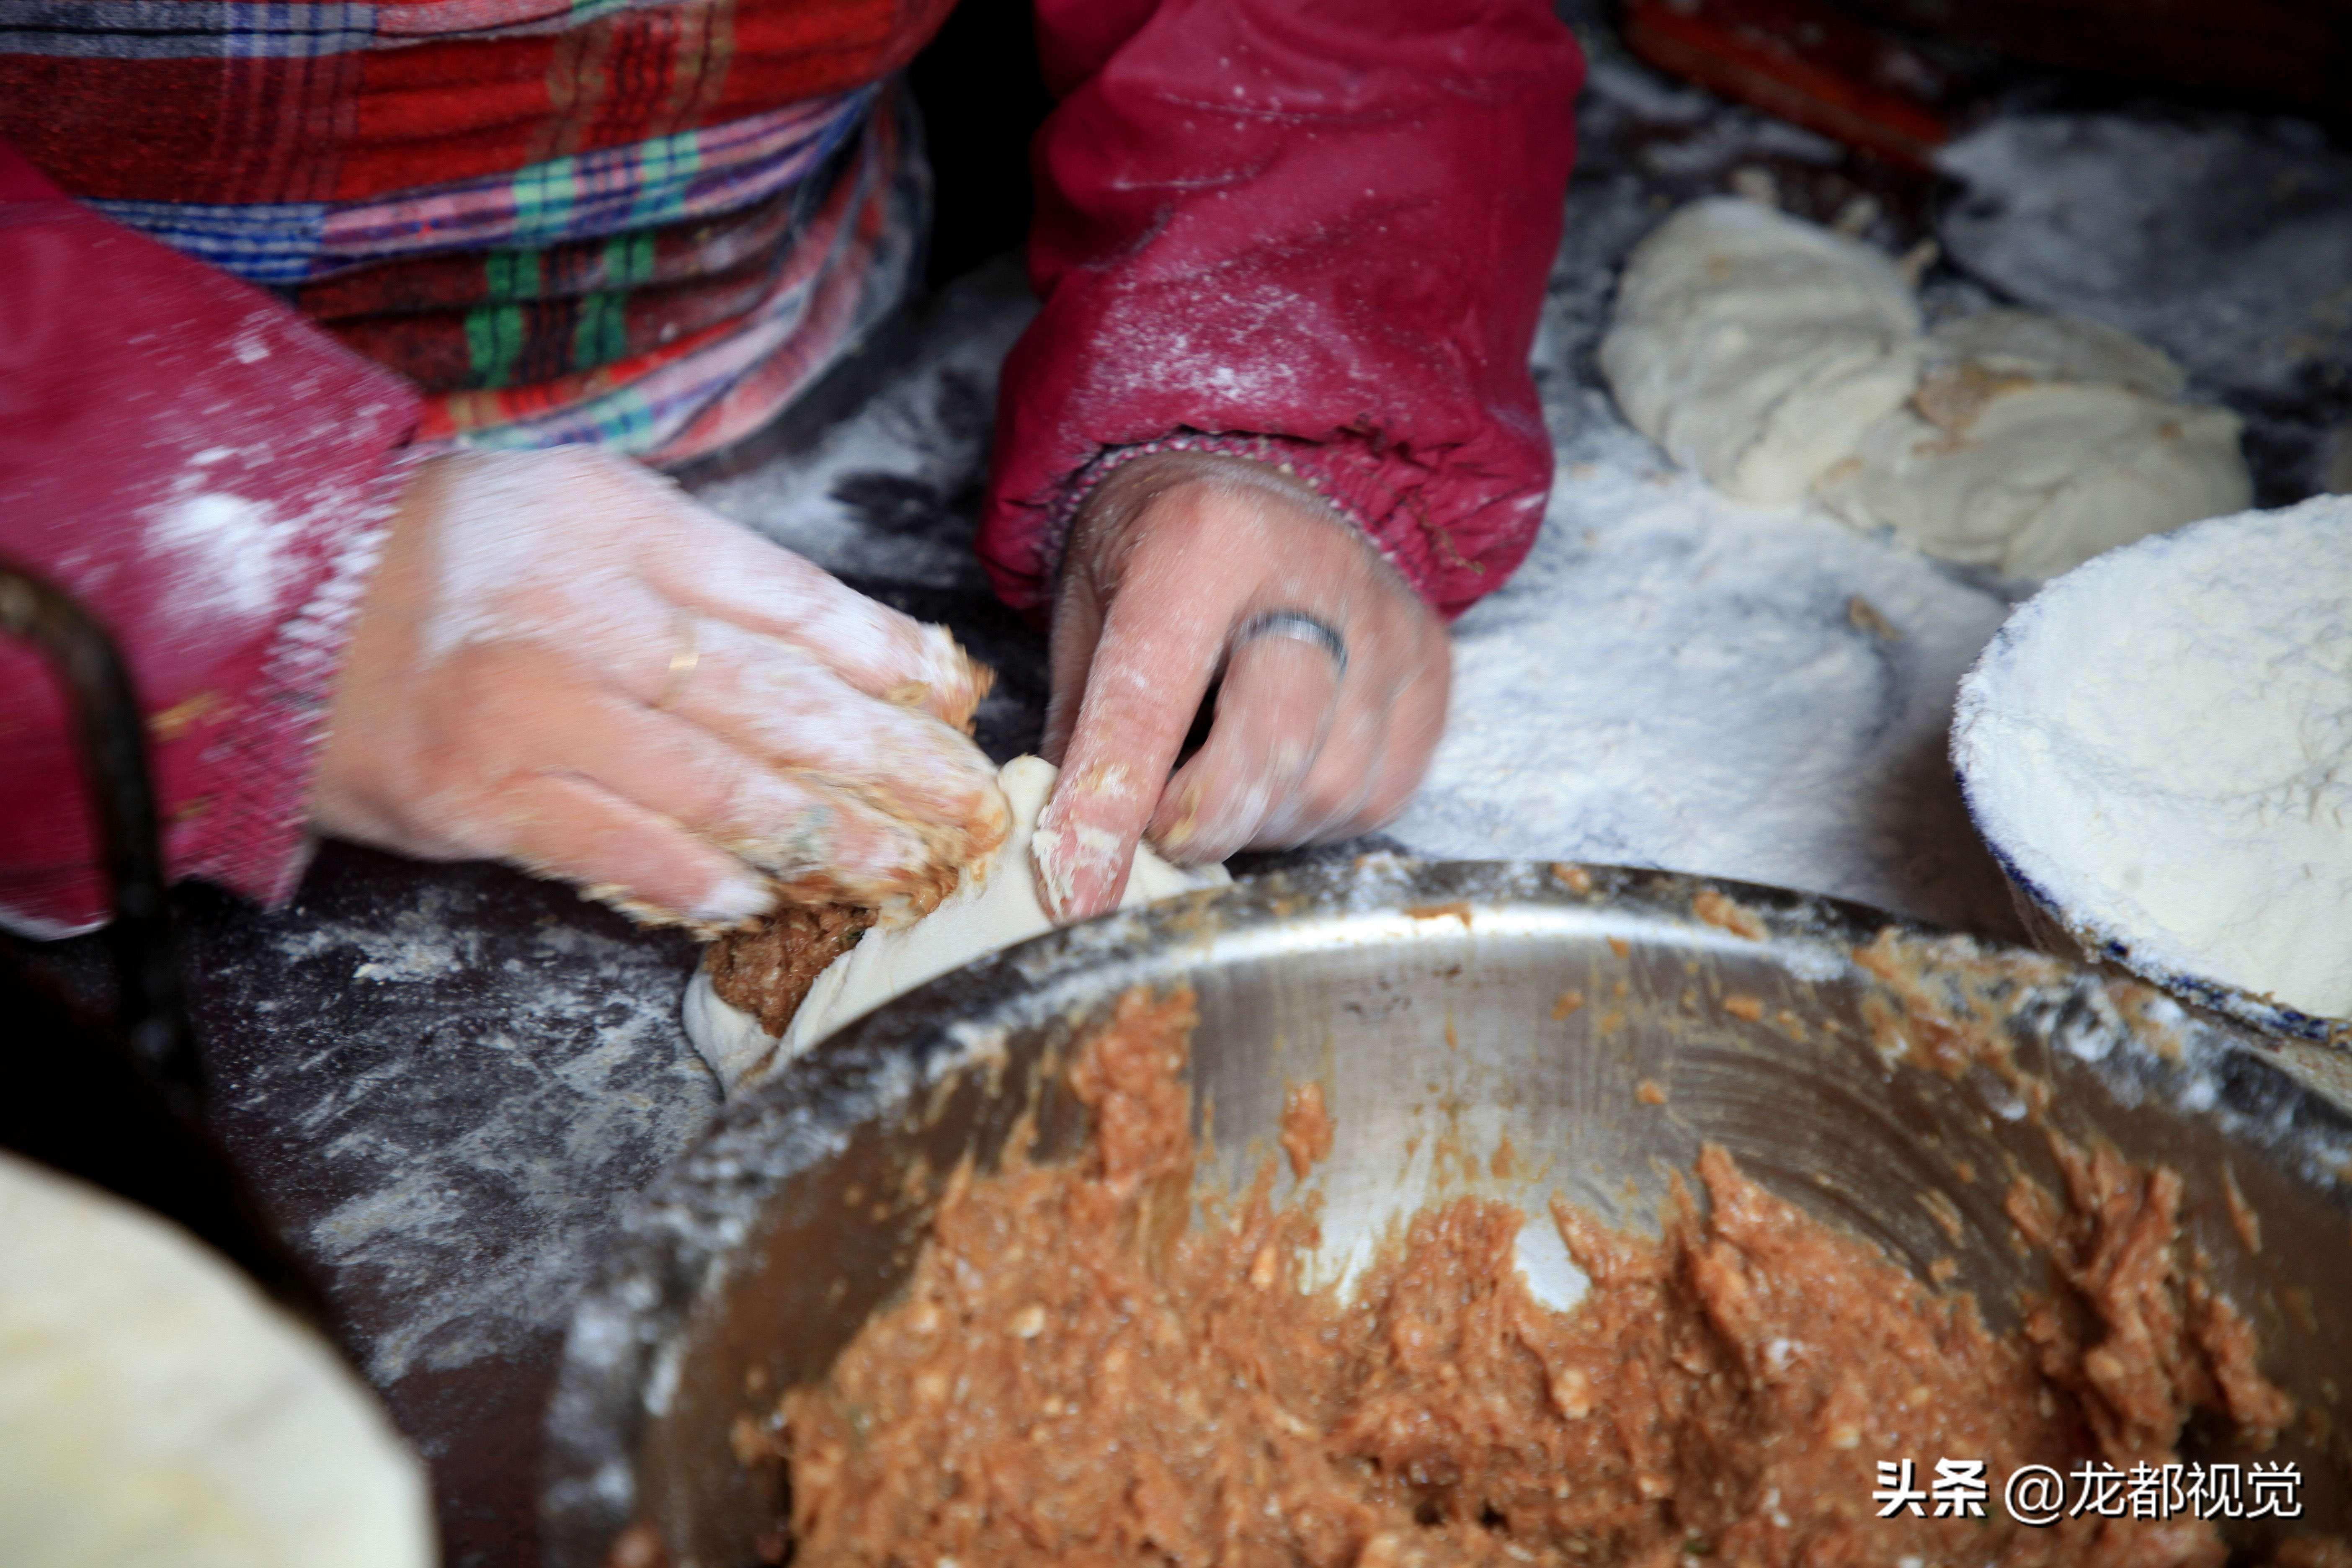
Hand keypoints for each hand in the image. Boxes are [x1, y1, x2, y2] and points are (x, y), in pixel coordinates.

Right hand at [313, 449, 1004, 927]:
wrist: (272, 600)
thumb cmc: (454, 555)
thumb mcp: (588, 512)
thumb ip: (711, 574)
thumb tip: (856, 652)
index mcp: (620, 528)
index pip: (789, 601)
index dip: (887, 658)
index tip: (956, 702)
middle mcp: (582, 616)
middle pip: (772, 700)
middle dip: (887, 762)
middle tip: (968, 806)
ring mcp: (528, 711)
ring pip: (710, 784)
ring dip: (821, 835)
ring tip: (900, 865)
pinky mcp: (477, 795)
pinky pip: (610, 848)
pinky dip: (695, 877)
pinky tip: (765, 896)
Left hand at [1035, 453, 1449, 921]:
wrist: (1250, 484)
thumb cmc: (1156, 557)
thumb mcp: (1090, 616)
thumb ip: (1080, 731)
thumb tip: (1071, 856)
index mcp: (1202, 543)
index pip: (1150, 704)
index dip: (1109, 812)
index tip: (1079, 891)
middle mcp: (1314, 570)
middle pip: (1270, 752)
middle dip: (1200, 823)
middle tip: (1157, 827)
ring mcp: (1387, 618)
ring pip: (1331, 789)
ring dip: (1261, 825)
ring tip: (1220, 787)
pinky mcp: (1432, 661)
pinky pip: (1383, 792)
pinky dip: (1320, 815)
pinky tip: (1281, 776)